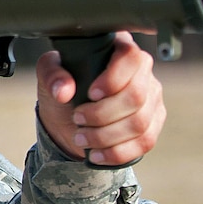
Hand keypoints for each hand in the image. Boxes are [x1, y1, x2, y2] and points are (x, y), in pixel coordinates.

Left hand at [36, 31, 165, 166]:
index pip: (131, 58)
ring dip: (106, 136)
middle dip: (102, 114)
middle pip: (136, 97)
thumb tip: (63, 91)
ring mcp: (152, 99)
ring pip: (140, 123)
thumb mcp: (49, 74)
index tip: (90, 93)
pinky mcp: (153, 124)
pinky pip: (144, 142)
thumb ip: (52, 74)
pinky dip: (117, 152)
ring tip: (81, 138)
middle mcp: (143, 73)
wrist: (67, 117)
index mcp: (119, 49)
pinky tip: (97, 154)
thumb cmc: (63, 87)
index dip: (113, 79)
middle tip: (77, 119)